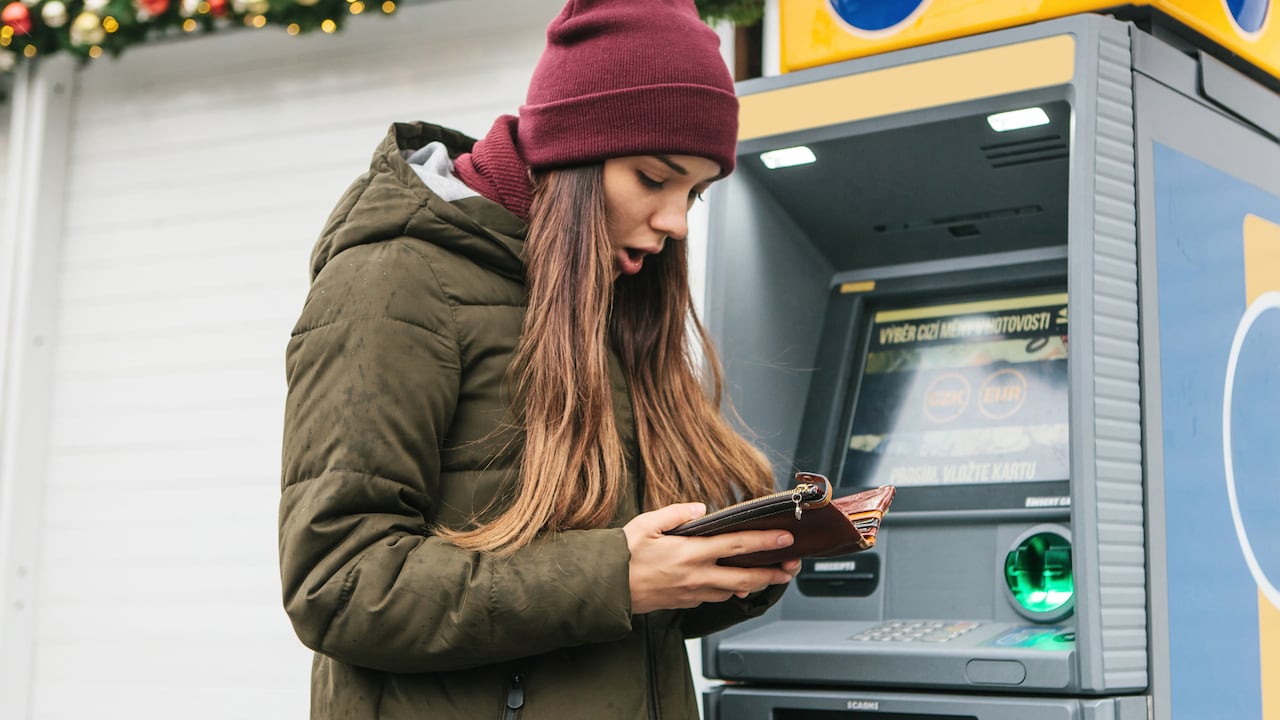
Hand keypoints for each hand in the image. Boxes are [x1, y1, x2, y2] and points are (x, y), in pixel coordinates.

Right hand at [622, 503, 801, 614]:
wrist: (605, 588)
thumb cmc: (622, 555)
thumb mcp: (646, 524)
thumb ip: (675, 513)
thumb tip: (700, 508)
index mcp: (689, 552)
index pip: (736, 545)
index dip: (765, 542)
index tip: (785, 537)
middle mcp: (695, 575)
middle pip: (744, 577)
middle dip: (772, 573)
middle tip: (791, 568)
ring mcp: (691, 592)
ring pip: (732, 591)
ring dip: (753, 584)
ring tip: (771, 576)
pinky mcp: (684, 602)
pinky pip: (714, 597)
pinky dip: (730, 591)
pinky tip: (736, 586)